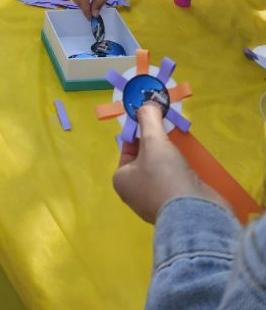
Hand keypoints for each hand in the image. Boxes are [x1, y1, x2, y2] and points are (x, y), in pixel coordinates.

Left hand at [113, 103, 227, 224]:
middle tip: (167, 126)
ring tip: (179, 141)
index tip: (152, 117)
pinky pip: (176, 181)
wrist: (196, 214)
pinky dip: (182, 170)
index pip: (127, 147)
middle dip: (157, 142)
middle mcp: (136, 192)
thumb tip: (146, 104)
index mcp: (122, 180)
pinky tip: (190, 160)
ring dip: (171, 155)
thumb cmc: (164, 176)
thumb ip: (148, 119)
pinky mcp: (177, 206)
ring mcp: (157, 201)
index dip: (139, 130)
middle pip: (145, 157)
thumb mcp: (153, 140)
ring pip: (162, 169)